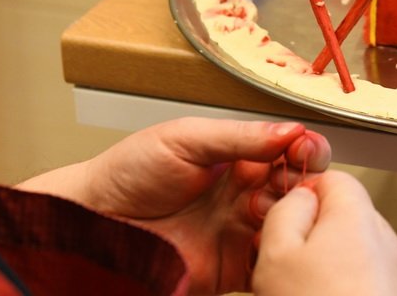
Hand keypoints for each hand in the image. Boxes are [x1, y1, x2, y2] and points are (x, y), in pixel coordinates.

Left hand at [18, 117, 329, 294]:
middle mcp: (245, 194)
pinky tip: (273, 243)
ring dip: (291, 218)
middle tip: (297, 181)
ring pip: (290, 226)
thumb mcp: (185, 139)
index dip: (304, 148)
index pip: (288, 150)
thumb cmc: (128, 172)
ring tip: (269, 211)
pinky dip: (281, 256)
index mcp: (238, 158)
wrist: (90, 222)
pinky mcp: (232, 268)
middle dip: (304, 183)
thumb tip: (289, 129)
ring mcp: (240, 232)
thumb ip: (239, 137)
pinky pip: (269, 265)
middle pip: (298, 188)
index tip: (306, 147)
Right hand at [251, 170, 396, 295]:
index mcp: (357, 214)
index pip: (330, 177)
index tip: (279, 217)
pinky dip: (342, 289)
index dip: (299, 194)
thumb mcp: (277, 255)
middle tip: (282, 263)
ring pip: (350, 252)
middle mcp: (384, 238)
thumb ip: (286, 212)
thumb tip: (298, 196)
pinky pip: (363, 280)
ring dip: (324, 267)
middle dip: (310, 235)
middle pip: (341, 216)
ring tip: (300, 293)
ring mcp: (394, 270)